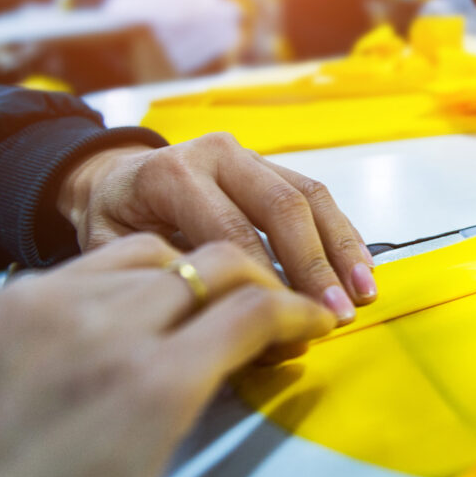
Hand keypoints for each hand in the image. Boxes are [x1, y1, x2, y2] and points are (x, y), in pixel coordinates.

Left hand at [0, 234, 333, 476]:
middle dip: (259, 281)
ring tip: (202, 302)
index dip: (296, 311)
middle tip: (271, 305)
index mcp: (150, 386)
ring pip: (154, 253)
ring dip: (193, 274)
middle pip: (215, 264)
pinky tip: (132, 304)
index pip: (253, 312)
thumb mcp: (147, 463)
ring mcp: (41, 306)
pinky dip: (127, 278)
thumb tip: (240, 350)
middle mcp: (100, 328)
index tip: (311, 320)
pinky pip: (86, 266)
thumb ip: (199, 390)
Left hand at [57, 133, 375, 323]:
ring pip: (309, 196)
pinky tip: (361, 267)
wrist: (111, 178)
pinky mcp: (270, 164)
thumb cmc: (114, 222)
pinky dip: (342, 232)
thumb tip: (231, 322)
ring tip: (364, 292)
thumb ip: (170, 280)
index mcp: (171, 174)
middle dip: (315, 265)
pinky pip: (316, 194)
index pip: (231, 231)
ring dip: (341, 248)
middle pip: (281, 207)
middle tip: (337, 312)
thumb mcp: (114, 252)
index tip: (287, 322)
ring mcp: (248, 155)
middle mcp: (216, 154)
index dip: (265, 279)